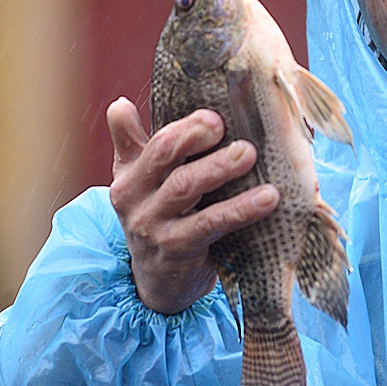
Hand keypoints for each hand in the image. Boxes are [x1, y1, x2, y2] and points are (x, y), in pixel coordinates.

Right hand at [107, 97, 278, 313]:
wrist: (159, 281)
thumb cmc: (161, 217)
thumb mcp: (142, 182)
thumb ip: (132, 143)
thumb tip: (119, 104)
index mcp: (131, 176)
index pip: (157, 142)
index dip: (186, 127)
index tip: (215, 116)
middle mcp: (136, 199)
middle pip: (166, 158)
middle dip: (197, 139)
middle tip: (228, 126)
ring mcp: (153, 225)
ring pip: (185, 188)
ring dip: (220, 168)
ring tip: (250, 154)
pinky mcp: (177, 249)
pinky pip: (210, 224)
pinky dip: (240, 209)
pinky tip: (268, 198)